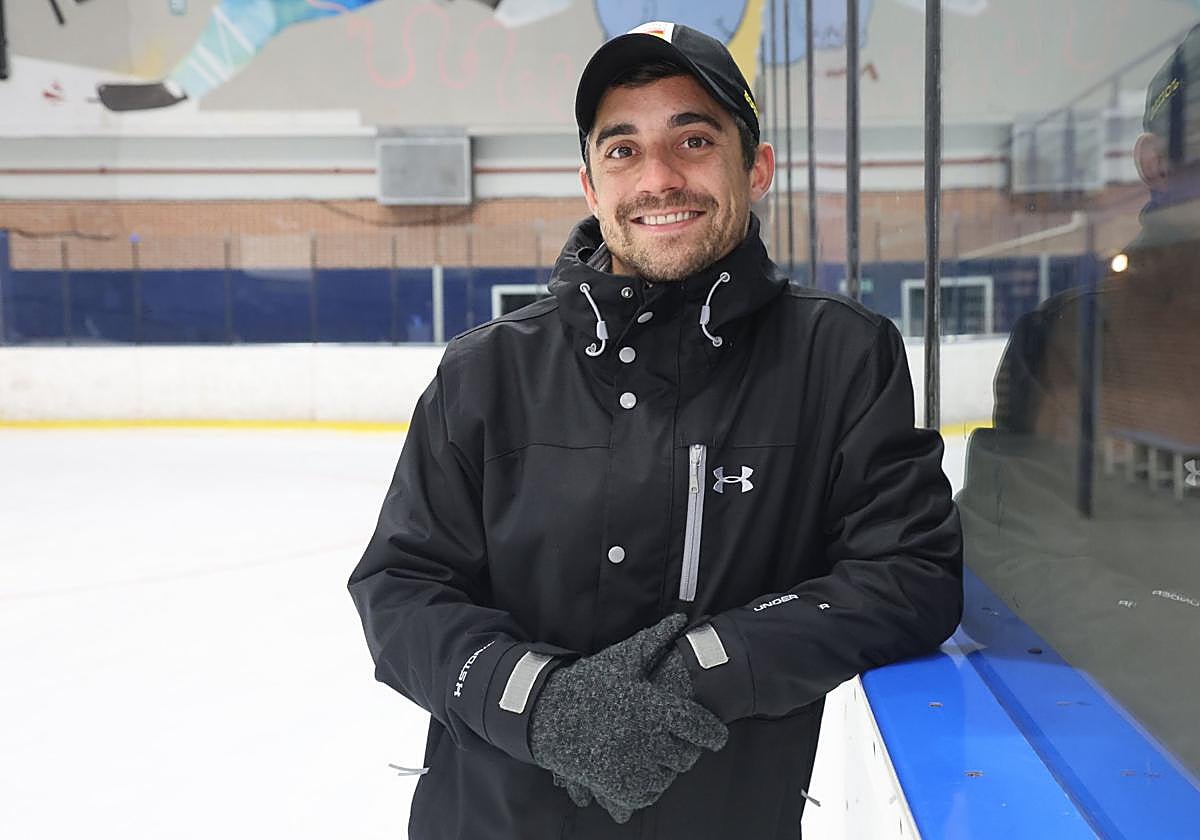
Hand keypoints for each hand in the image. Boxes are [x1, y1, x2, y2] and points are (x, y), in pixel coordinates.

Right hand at [530, 615, 725, 822]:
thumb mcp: (622, 659)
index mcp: (652, 706)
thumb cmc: (588, 682)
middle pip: (686, 755)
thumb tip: (681, 618)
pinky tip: (639, 768)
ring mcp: (631, 764)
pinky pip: (647, 793)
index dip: (714, 734)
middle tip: (677, 741)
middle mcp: (645, 737)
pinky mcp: (616, 786)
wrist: (546, 712)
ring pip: (667, 776)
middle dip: (685, 749)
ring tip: (653, 752)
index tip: (717, 737)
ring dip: (665, 767)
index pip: (699, 726)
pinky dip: (647, 785)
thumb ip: (654, 640)